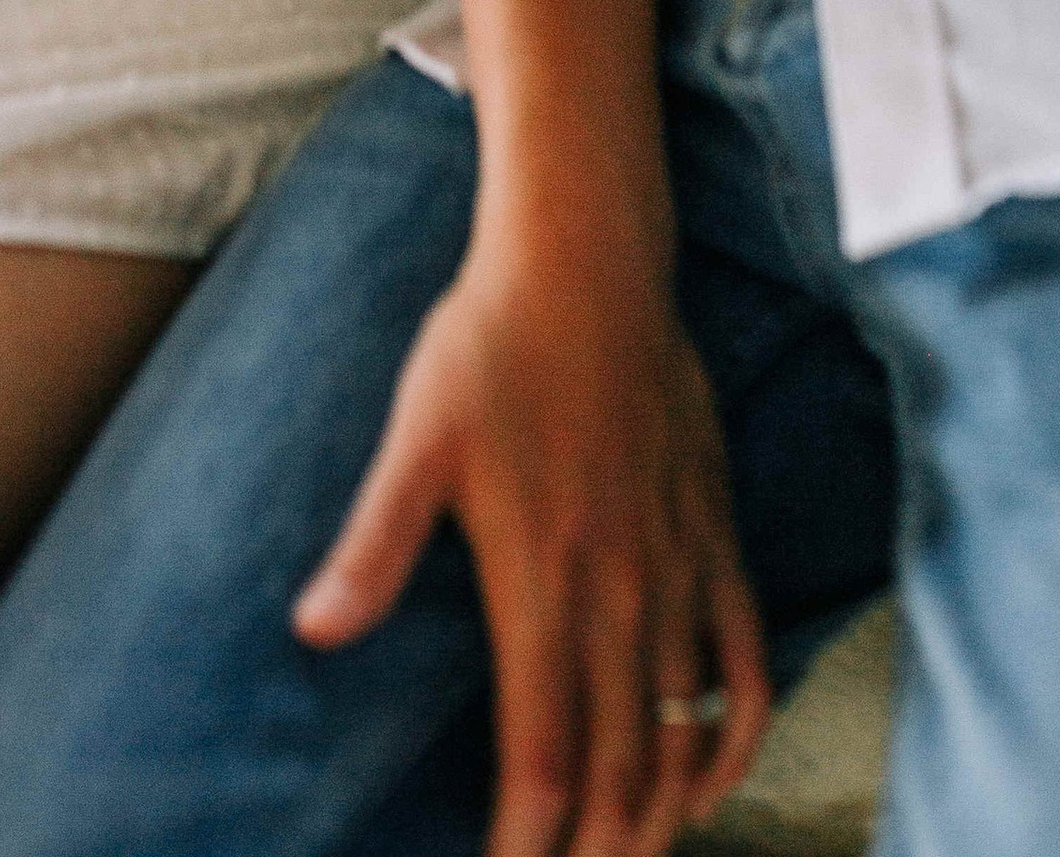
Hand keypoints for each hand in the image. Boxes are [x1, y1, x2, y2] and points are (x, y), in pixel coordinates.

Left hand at [296, 208, 767, 856]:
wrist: (587, 261)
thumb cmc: (490, 344)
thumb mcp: (415, 439)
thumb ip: (374, 543)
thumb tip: (315, 628)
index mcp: (541, 582)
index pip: (543, 758)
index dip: (528, 843)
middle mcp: (619, 592)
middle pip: (623, 770)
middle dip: (597, 852)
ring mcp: (677, 566)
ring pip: (685, 732)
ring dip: (662, 813)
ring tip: (630, 856)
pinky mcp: (714, 533)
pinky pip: (744, 660)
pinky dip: (736, 734)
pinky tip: (715, 775)